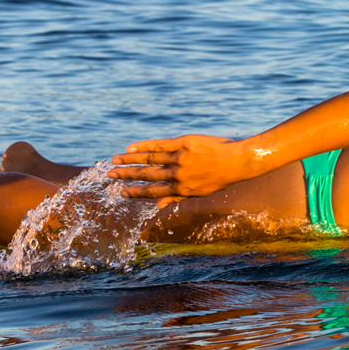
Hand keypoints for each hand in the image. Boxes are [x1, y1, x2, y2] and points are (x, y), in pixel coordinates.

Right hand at [111, 135, 258, 200]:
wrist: (238, 160)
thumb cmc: (220, 177)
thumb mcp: (200, 192)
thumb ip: (177, 198)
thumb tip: (157, 206)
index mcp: (181, 189)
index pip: (152, 191)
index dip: (135, 192)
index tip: (121, 192)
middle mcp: (178, 175)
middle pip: (146, 175)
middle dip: (126, 175)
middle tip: (110, 174)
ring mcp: (180, 158)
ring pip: (149, 159)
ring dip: (130, 159)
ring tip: (115, 159)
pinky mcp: (184, 143)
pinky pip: (160, 145)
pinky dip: (144, 146)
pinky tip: (131, 147)